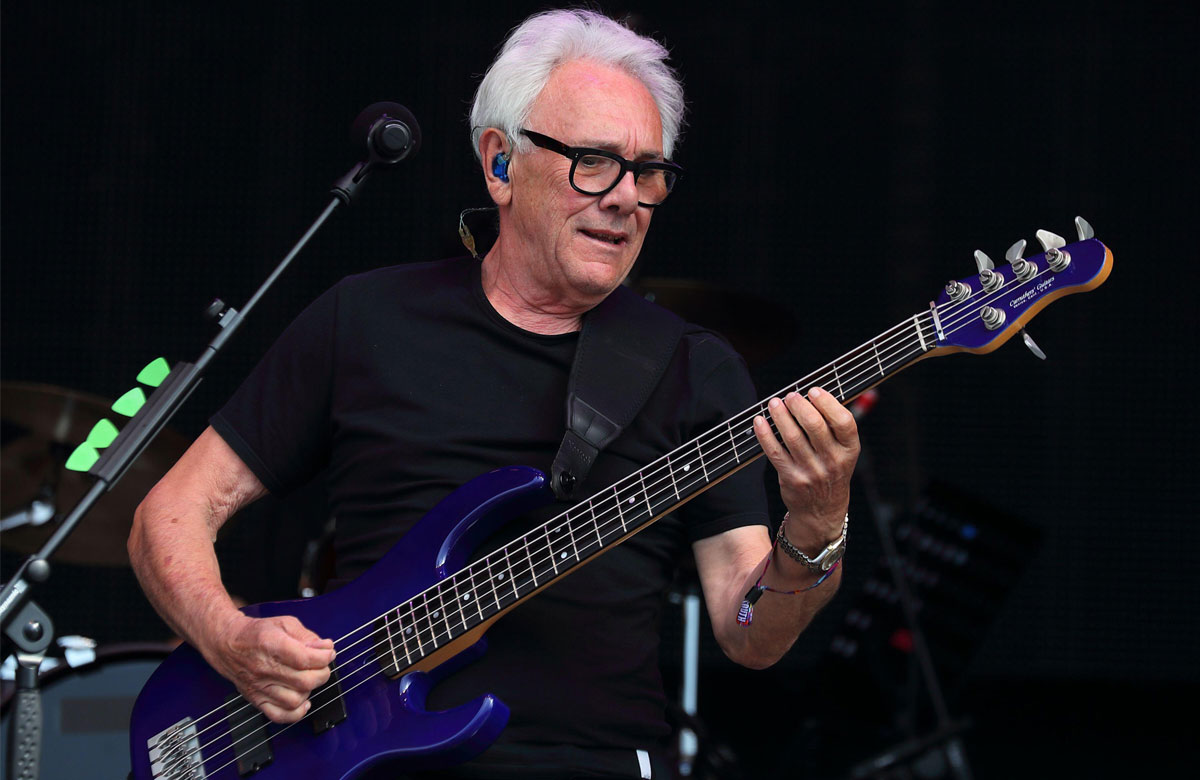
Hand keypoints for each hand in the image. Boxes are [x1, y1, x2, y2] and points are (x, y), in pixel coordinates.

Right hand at [205, 613, 335, 723]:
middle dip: (322, 673)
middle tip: (322, 666)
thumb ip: (307, 636)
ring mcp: (260, 687)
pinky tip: (303, 702)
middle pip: (304, 681)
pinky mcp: (256, 699)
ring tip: (309, 679)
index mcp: (272, 645)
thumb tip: (326, 648)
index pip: (305, 659)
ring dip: (310, 690)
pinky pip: (279, 715)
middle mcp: (264, 668)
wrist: (227, 644)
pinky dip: (295, 713)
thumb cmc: (256, 633)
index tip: (328, 653)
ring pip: (295, 700)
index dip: (324, 657)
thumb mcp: (284, 623)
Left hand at [753, 387, 859, 549]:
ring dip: (780, 416)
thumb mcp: (844, 453)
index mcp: (849, 450)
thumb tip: (812, 395)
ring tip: (774, 403)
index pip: (843, 422)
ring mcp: (811, 471)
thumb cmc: (832, 472)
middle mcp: (832, 461)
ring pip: (792, 437)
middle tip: (790, 396)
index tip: (814, 391)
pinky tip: (760, 422)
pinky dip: (765, 435)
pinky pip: (774, 452)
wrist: (822, 510)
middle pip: (814, 426)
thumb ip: (834, 427)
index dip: (827, 403)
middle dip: (799, 405)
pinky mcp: (791, 478)